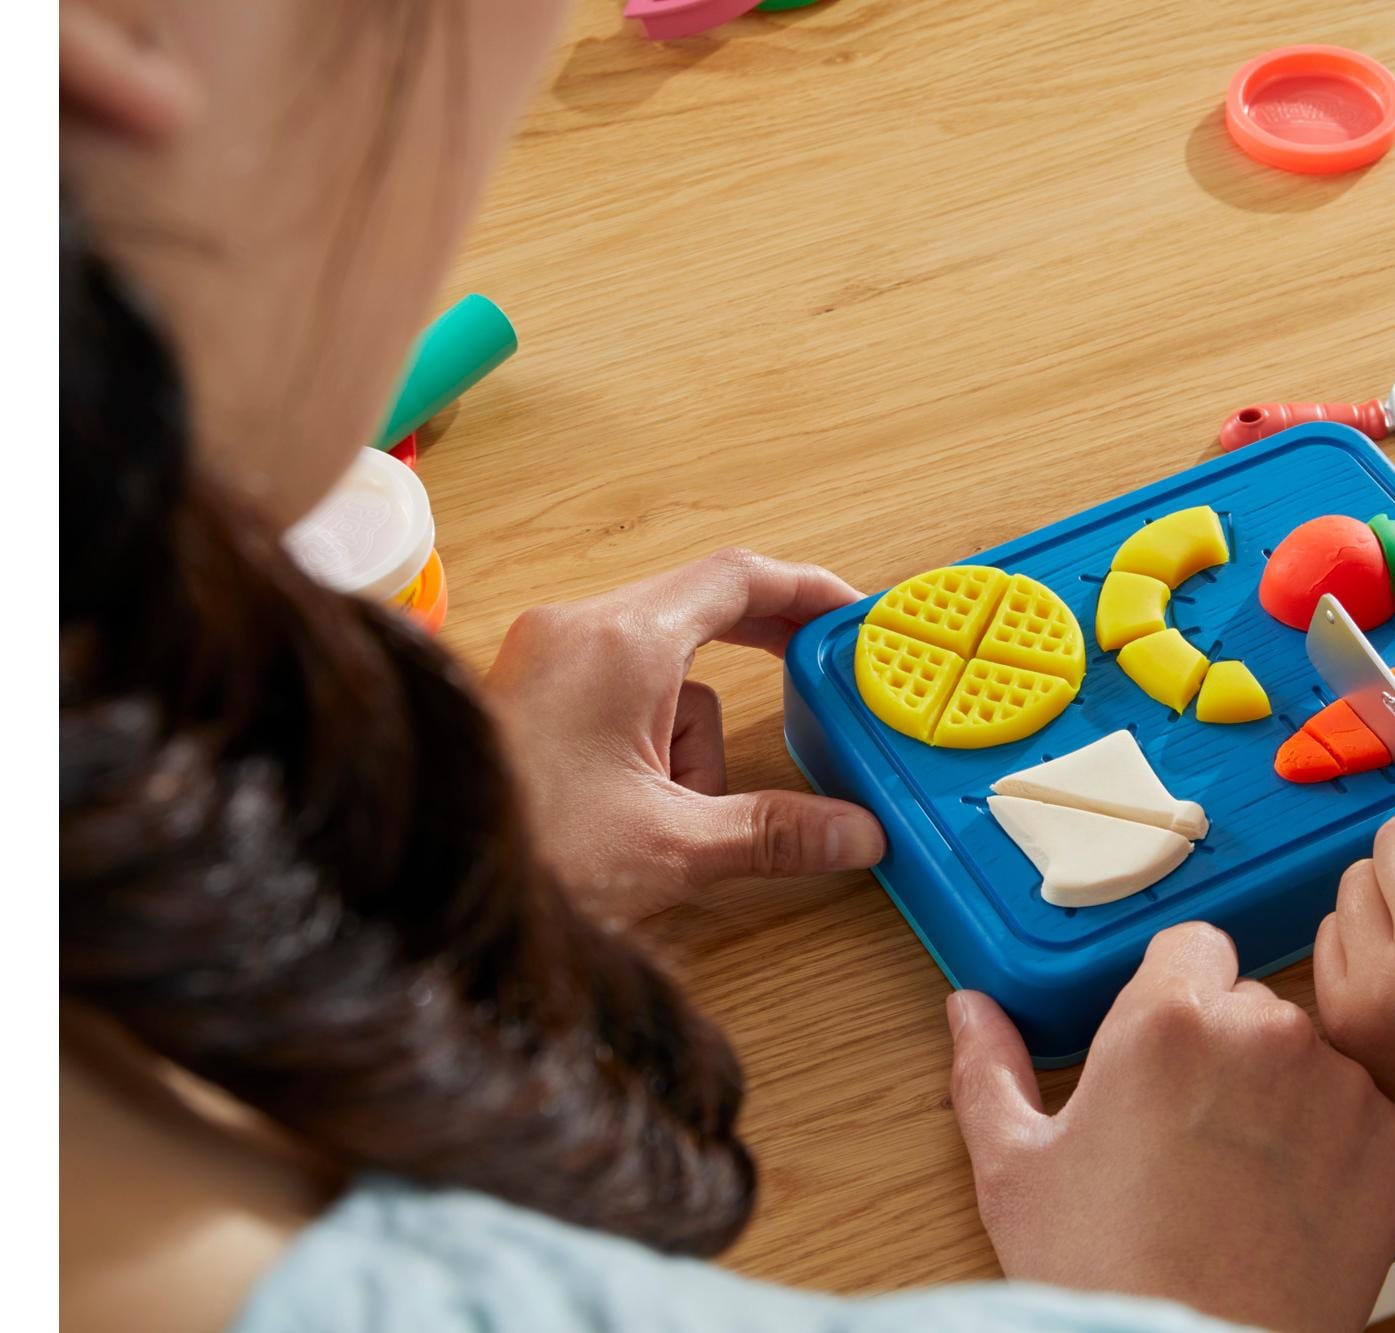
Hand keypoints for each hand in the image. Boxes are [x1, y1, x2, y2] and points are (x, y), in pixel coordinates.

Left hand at [483, 548, 886, 923]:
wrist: (416, 881)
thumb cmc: (526, 854)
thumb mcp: (673, 847)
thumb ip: (776, 831)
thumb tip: (858, 834)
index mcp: (621, 644)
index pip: (737, 578)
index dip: (807, 589)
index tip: (854, 612)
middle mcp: (580, 630)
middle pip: (702, 620)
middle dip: (757, 667)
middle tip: (818, 684)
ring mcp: (548, 657)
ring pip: (663, 676)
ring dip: (690, 744)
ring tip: (668, 820)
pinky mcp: (530, 692)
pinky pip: (620, 694)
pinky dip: (649, 746)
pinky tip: (633, 815)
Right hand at [948, 923, 1394, 1332]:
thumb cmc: (1103, 1276)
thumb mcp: (1016, 1171)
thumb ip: (990, 1071)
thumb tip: (969, 1009)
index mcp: (1168, 1017)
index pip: (1192, 947)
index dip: (1173, 999)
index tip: (1161, 1055)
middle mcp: (1266, 1029)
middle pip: (1251, 1003)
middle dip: (1227, 1052)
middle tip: (1191, 1135)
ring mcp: (1343, 1085)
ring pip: (1312, 1058)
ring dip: (1287, 1095)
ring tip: (1243, 1180)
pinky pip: (1368, 1114)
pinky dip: (1342, 1148)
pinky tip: (1294, 1204)